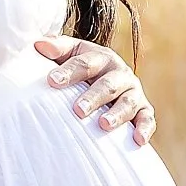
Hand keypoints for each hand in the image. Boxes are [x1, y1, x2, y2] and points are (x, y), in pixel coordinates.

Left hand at [36, 34, 154, 145]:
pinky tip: (138, 140)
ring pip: (128, 102)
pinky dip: (144, 128)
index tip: (52, 81)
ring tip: (104, 125)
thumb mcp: (70, 54)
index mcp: (102, 57)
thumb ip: (57, 48)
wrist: (105, 82)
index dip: (69, 72)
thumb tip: (38, 45)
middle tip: (78, 110)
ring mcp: (133, 92)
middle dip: (93, 97)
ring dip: (117, 114)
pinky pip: (147, 119)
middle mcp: (120, 74)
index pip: (85, 63)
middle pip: (108, 84)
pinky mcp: (144, 110)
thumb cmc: (82, 70)